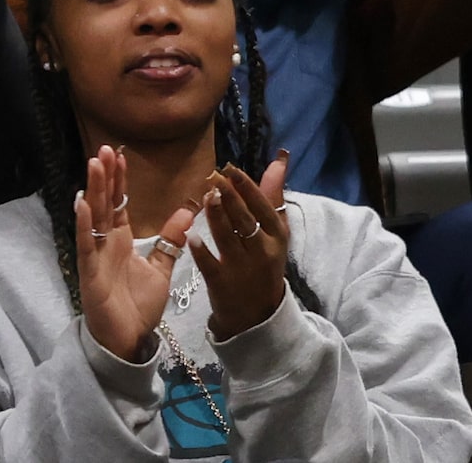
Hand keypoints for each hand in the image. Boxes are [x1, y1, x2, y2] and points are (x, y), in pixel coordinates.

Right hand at [76, 143, 197, 364]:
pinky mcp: (90, 270)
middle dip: (104, 176)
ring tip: (94, 164)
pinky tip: (83, 203)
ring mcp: (95, 254)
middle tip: (104, 149)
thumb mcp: (161, 268)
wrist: (128, 338)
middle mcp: (105, 241)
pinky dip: (84, 223)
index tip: (119, 155)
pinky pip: (86, 243)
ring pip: (93, 216)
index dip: (118, 180)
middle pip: (105, 202)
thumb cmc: (138, 304)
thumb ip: (171, 240)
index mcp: (120, 239)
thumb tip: (188, 211)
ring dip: (93, 190)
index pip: (119, 203)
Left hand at [198, 157, 291, 339]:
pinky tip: (192, 237)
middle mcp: (262, 252)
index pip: (264, 210)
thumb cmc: (264, 261)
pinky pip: (210, 265)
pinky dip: (202, 251)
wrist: (258, 312)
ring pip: (228, 239)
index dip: (248, 189)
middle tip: (215, 178)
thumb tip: (278, 160)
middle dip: (231, 199)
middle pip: (246, 222)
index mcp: (277, 237)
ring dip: (217, 217)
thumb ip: (272, 196)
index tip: (231, 169)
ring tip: (206, 196)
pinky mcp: (222, 284)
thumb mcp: (275, 232)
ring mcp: (242, 269)